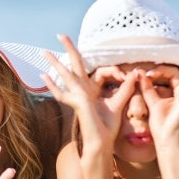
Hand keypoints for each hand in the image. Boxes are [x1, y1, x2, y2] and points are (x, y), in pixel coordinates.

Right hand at [43, 34, 137, 153]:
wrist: (101, 144)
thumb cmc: (107, 128)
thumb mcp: (119, 104)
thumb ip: (126, 88)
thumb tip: (135, 73)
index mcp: (91, 90)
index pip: (97, 71)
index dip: (114, 70)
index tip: (127, 74)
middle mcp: (82, 91)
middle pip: (74, 65)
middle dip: (69, 49)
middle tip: (60, 34)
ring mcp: (77, 97)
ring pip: (65, 75)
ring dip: (55, 63)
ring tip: (44, 52)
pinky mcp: (77, 104)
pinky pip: (63, 93)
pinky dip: (53, 86)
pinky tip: (44, 76)